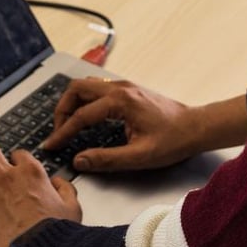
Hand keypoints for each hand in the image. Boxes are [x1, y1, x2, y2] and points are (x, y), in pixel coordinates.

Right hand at [43, 77, 206, 172]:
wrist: (195, 127)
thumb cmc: (172, 141)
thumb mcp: (140, 157)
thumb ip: (107, 159)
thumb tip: (79, 160)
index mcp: (120, 101)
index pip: (81, 115)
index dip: (63, 132)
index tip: (51, 145)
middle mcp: (119, 87)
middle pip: (77, 89)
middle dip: (62, 110)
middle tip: (57, 131)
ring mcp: (123, 85)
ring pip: (86, 85)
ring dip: (72, 103)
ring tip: (67, 125)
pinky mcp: (127, 89)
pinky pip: (96, 88)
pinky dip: (84, 100)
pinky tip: (86, 118)